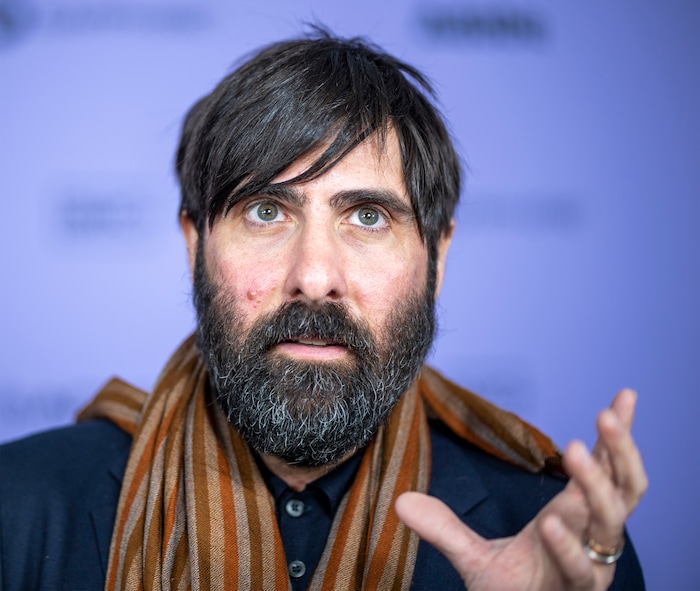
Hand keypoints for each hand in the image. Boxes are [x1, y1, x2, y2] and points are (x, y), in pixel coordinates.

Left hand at [395, 389, 646, 590]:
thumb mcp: (474, 556)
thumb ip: (444, 526)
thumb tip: (399, 501)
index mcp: (575, 515)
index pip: (610, 468)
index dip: (619, 436)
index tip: (624, 395)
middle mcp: (591, 536)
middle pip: (626, 489)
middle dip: (620, 451)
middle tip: (605, 415)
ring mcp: (591, 566)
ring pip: (613, 521)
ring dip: (598, 484)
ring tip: (576, 448)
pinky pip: (582, 568)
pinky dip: (568, 546)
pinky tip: (550, 526)